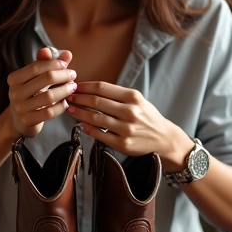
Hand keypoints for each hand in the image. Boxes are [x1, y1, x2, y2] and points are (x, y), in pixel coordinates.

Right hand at [7, 47, 76, 137]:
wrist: (20, 120)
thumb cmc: (31, 94)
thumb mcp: (36, 78)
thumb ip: (49, 64)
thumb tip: (67, 53)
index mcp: (14, 78)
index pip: (36, 67)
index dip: (54, 64)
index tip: (65, 64)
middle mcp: (14, 92)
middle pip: (46, 79)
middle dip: (63, 75)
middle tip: (73, 75)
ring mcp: (20, 108)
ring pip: (50, 96)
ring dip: (65, 90)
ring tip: (73, 87)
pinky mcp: (28, 121)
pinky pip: (50, 112)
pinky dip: (61, 106)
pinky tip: (66, 103)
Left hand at [66, 81, 184, 157]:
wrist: (163, 137)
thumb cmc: (146, 116)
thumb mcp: (136, 99)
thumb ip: (116, 95)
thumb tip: (89, 89)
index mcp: (132, 97)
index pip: (102, 88)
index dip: (85, 87)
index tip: (74, 86)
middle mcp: (130, 111)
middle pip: (97, 102)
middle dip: (79, 98)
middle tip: (68, 97)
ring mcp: (126, 129)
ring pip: (96, 118)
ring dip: (79, 113)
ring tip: (70, 109)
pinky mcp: (123, 144)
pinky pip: (100, 135)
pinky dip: (88, 129)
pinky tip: (82, 125)